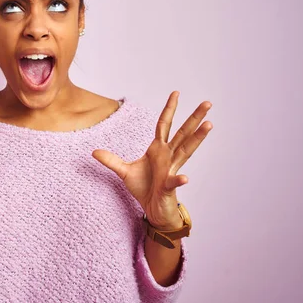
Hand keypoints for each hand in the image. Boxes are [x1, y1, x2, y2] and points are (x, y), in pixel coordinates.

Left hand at [92, 91, 212, 228]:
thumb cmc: (144, 188)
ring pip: (186, 151)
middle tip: (208, 103)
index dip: (170, 109)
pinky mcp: (169, 187)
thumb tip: (93, 151)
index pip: (165, 124)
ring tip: (208, 125)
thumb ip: (111, 160)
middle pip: (183, 133)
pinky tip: (185, 177)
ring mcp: (171, 170)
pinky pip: (174, 182)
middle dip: (194, 118)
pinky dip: (179, 179)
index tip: (176, 92)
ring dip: (197, 138)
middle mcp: (168, 156)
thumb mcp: (124, 172)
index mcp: (158, 149)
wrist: (153, 209)